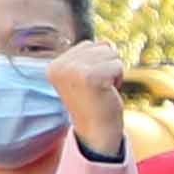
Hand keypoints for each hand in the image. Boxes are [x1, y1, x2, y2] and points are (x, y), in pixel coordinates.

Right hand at [44, 39, 129, 158]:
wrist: (96, 131)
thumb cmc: (94, 101)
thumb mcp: (83, 74)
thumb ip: (89, 56)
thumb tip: (108, 42)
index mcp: (54, 65)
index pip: (88, 44)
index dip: (97, 63)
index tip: (89, 84)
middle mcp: (60, 66)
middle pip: (101, 46)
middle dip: (107, 65)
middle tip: (98, 87)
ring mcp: (74, 71)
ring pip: (111, 54)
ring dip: (114, 72)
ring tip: (103, 89)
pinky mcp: (91, 77)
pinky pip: (118, 65)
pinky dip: (119, 78)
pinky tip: (108, 92)